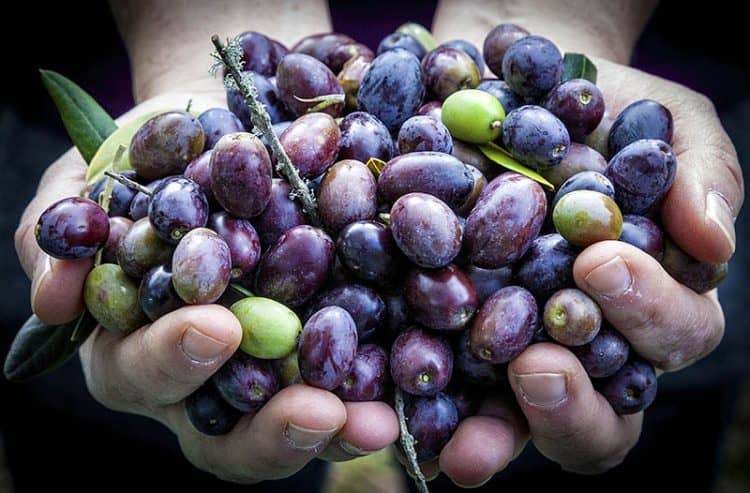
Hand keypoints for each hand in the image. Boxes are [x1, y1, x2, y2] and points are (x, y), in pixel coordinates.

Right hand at [14, 90, 398, 482]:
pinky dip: (377, 394)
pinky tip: (409, 390)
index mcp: (136, 345)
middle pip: (225, 430)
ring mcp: (268, 372)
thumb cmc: (146, 163)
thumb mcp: (88, 185)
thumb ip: (57, 237)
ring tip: (376, 422)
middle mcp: (202, 379)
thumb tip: (53, 300)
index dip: (174, 360)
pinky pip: (350, 387)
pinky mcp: (324, 350)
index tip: (216, 326)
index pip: (144, 373)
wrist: (220, 133)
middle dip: (268, 427)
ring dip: (335, 432)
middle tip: (315, 409)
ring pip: (292, 427)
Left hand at [428, 1, 742, 481]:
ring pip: (518, 423)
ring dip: (496, 439)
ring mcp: (514, 348)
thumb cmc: (600, 108)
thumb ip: (697, 175)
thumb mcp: (663, 121)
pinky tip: (396, 420)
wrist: (513, 86)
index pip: (672, 334)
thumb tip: (712, 244)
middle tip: (539, 366)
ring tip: (466, 447)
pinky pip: (439, 388)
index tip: (599, 261)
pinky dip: (422, 410)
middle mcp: (585, 342)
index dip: (647, 313)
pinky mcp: (447, 337)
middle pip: (601, 414)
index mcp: (650, 301)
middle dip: (572, 404)